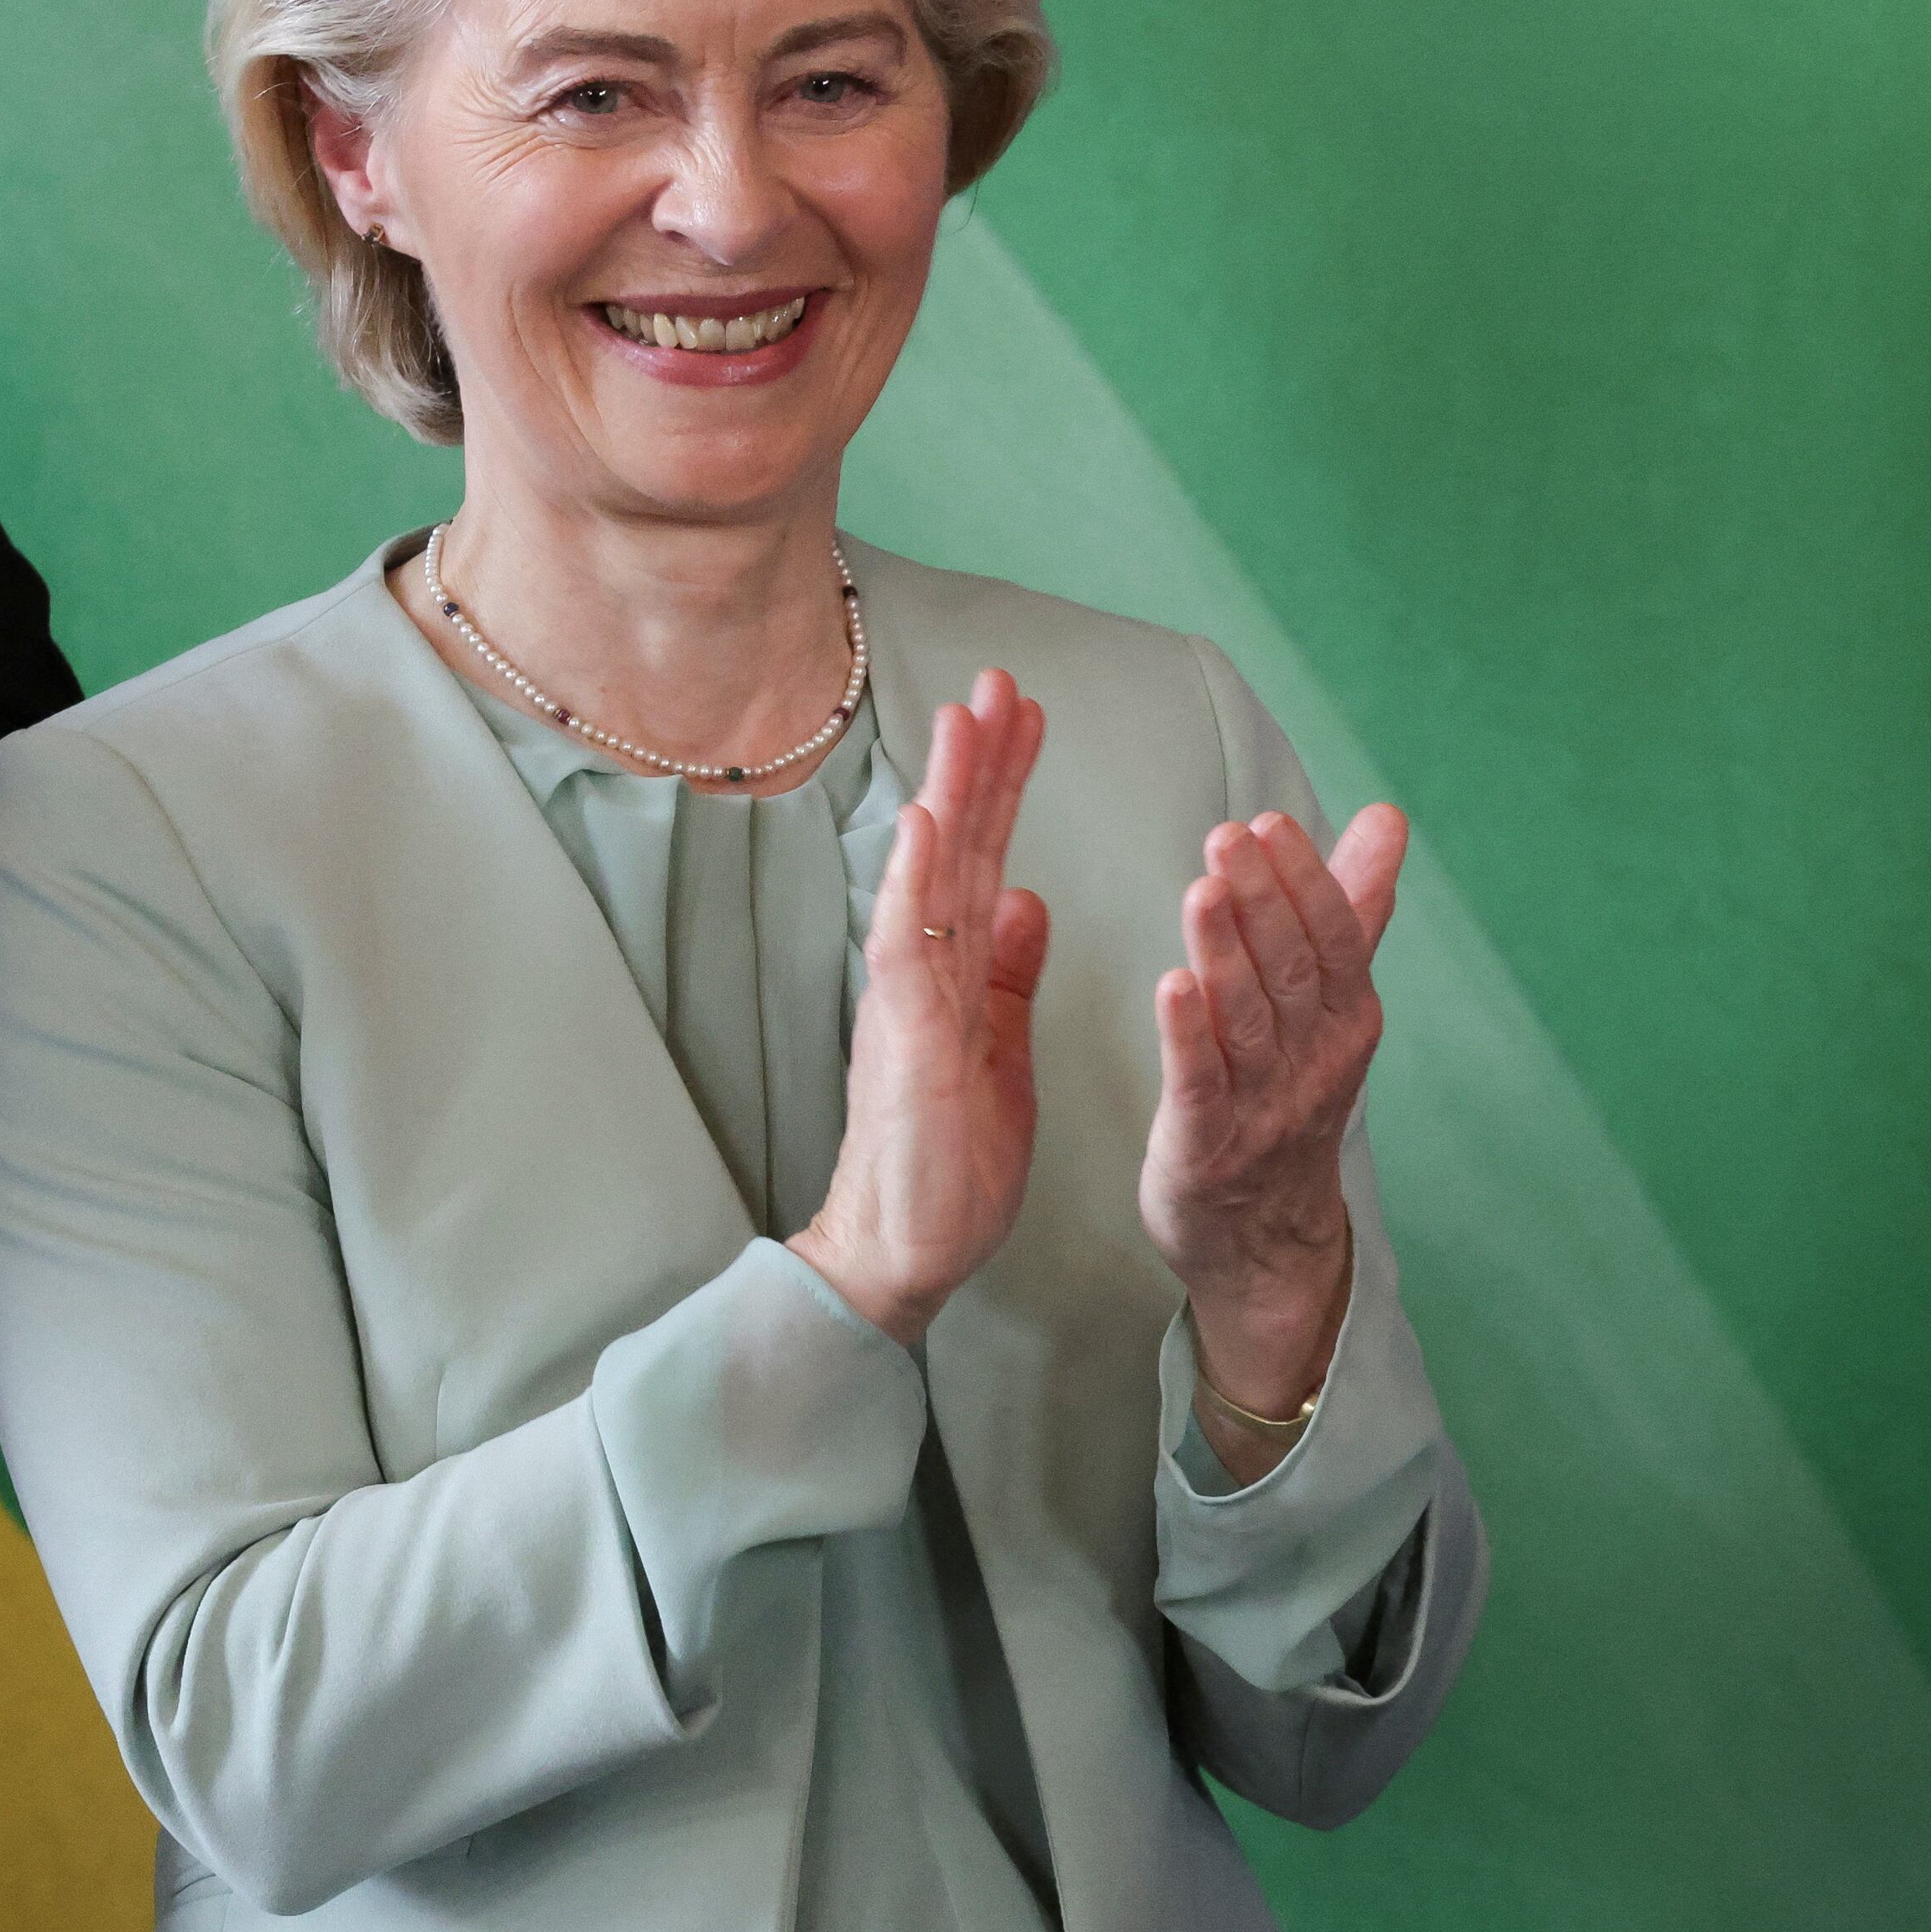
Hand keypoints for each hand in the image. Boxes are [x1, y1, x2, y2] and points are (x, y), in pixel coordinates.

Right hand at [794, 672, 1051, 1344]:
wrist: (904, 1252)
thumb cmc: (948, 1160)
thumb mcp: (1000, 1049)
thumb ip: (1006, 975)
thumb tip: (1026, 899)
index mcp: (954, 972)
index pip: (982, 857)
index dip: (1002, 784)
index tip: (1026, 712)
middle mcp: (923, 972)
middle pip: (954, 848)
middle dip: (977, 762)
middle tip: (999, 679)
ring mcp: (908, 1002)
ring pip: (927, 878)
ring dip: (945, 796)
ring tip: (962, 717)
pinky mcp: (904, 1044)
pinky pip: (905, 952)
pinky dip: (913, 886)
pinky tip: (924, 827)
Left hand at [1138, 801, 1408, 1475]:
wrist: (1266, 1237)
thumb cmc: (1291, 1097)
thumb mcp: (1333, 1004)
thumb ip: (1353, 908)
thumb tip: (1388, 818)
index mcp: (1347, 1020)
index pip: (1336, 940)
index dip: (1308, 882)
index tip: (1274, 823)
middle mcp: (1314, 1060)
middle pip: (1292, 971)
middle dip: (1264, 900)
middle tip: (1230, 836)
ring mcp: (1263, 1106)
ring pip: (1248, 1020)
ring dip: (1226, 952)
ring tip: (1203, 891)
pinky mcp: (1208, 1146)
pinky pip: (1200, 1084)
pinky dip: (1187, 1036)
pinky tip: (1172, 985)